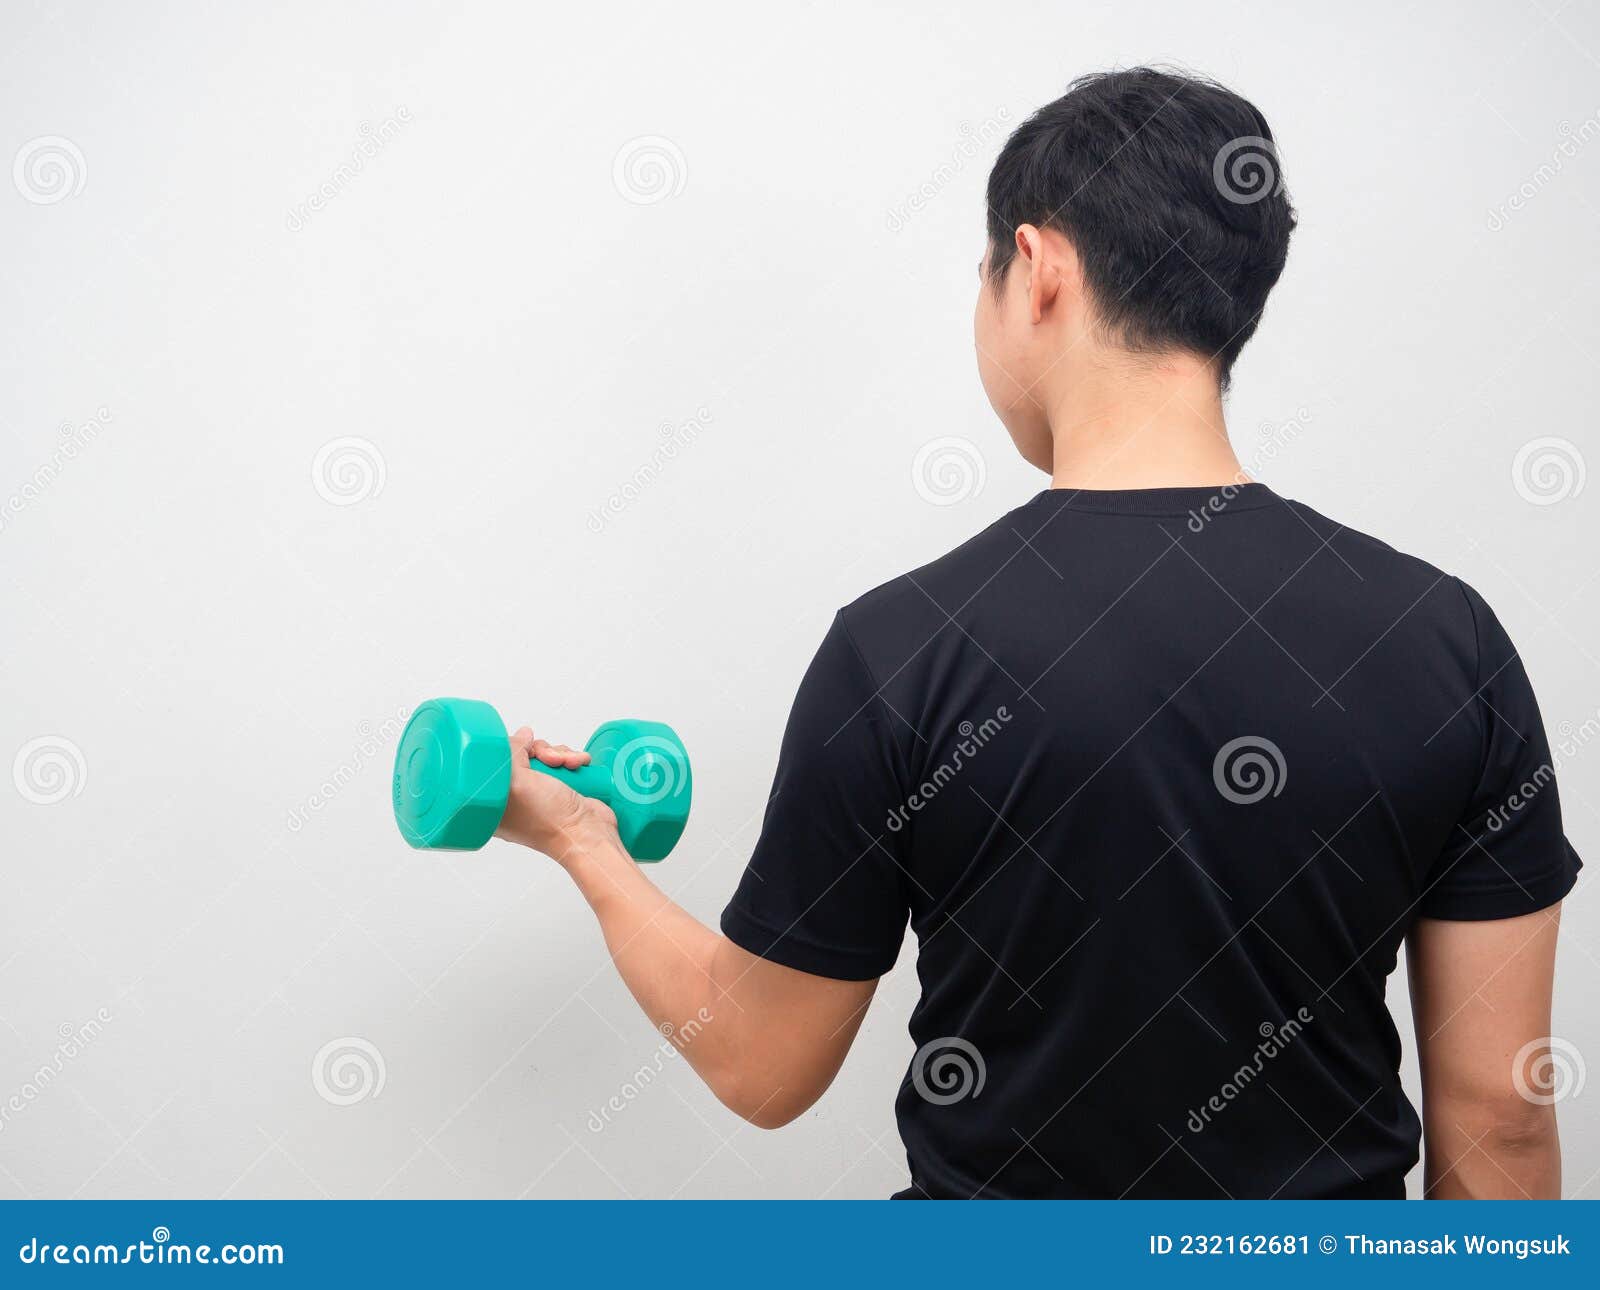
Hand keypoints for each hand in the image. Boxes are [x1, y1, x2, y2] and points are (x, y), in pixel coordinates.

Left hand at [494, 727, 619, 858]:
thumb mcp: (518, 782)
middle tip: (549, 762)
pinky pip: (562, 761)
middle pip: (522, 754)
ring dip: (559, 755)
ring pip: (544, 755)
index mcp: (494, 801)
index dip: (511, 751)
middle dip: (540, 752)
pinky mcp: (559, 788)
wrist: (588, 833)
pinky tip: (577, 766)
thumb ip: (511, 752)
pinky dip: (571, 759)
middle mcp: (515, 796)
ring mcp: (539, 792)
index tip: (524, 754)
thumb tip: (521, 735)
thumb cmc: (549, 821)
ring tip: (569, 766)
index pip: (494, 761)